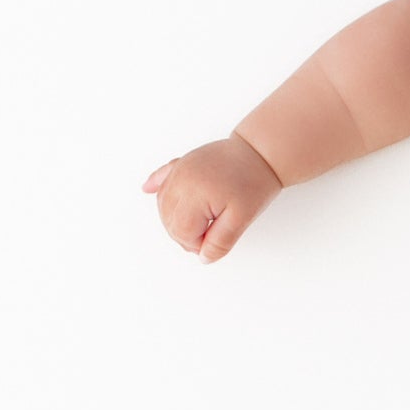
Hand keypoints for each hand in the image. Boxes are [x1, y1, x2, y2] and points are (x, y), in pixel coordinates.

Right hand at [141, 134, 282, 261]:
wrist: (262, 151)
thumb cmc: (255, 182)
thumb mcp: (243, 218)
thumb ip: (221, 241)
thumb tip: (203, 258)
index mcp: (194, 195)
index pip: (182, 232)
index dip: (197, 244)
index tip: (215, 242)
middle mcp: (180, 180)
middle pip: (169, 220)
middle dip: (187, 234)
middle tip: (210, 236)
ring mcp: (179, 170)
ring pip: (163, 203)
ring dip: (175, 218)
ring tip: (199, 224)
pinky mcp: (183, 162)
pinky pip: (162, 175)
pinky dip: (156, 185)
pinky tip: (147, 189)